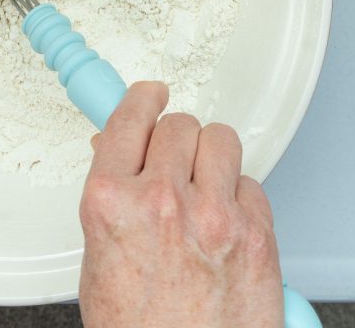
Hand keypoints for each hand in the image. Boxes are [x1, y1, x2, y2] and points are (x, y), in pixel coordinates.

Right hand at [79, 83, 282, 327]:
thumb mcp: (100, 260)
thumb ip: (110, 199)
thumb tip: (119, 154)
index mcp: (111, 202)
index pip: (129, 118)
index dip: (143, 99)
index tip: (151, 93)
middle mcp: (161, 200)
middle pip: (179, 124)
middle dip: (177, 139)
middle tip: (178, 160)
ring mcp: (212, 216)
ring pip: (221, 140)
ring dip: (213, 157)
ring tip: (207, 184)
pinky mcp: (255, 236)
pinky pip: (253, 185)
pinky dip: (242, 198)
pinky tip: (228, 223)